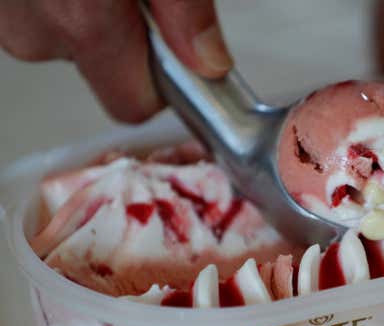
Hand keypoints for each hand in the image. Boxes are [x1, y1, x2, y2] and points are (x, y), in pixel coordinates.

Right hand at [0, 0, 232, 121]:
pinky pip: (38, 20)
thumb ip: (185, 10)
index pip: (134, 105)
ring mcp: (4, 18)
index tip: (180, 63)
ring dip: (88, 16)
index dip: (164, 86)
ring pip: (67, 44)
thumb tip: (210, 65)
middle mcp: (34, 29)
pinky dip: (58, 3)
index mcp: (81, 19)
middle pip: (101, 73)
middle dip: (125, 43)